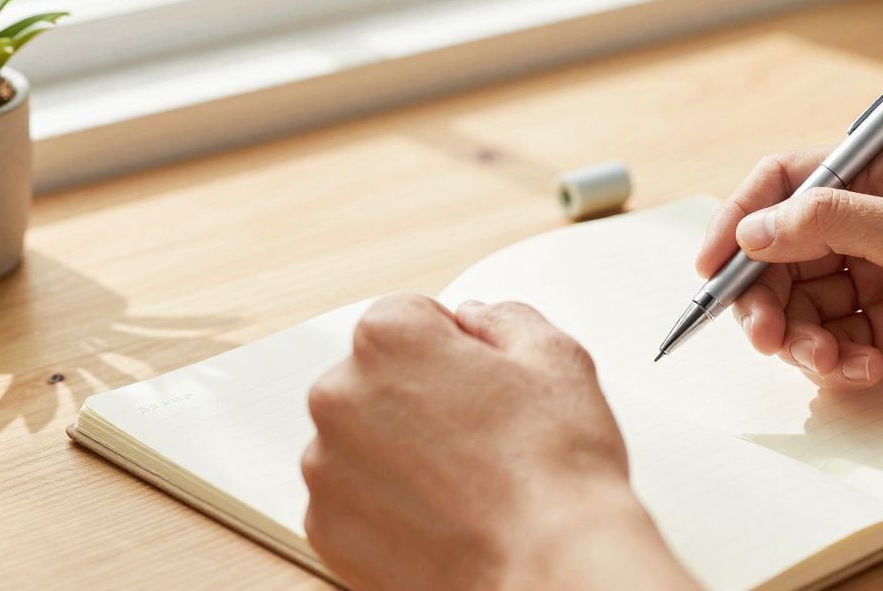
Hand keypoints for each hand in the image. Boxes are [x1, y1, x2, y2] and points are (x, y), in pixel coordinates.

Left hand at [302, 294, 695, 589]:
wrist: (547, 565)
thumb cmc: (555, 470)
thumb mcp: (556, 358)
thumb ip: (505, 319)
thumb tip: (477, 320)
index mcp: (388, 338)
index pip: (411, 316)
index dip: (456, 347)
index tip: (484, 382)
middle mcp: (339, 395)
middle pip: (378, 376)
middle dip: (420, 395)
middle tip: (480, 433)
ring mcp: (326, 465)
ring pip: (363, 438)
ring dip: (400, 450)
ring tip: (466, 480)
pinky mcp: (326, 527)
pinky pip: (353, 496)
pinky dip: (387, 502)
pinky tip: (442, 514)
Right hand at [697, 139, 882, 415]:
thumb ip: (834, 223)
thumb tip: (754, 229)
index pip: (787, 183)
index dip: (741, 220)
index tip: (710, 266)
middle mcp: (874, 222)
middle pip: (781, 252)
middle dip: (765, 295)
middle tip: (766, 337)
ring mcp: (881, 278)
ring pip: (801, 302)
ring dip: (801, 336)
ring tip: (829, 362)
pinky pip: (832, 341)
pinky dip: (834, 361)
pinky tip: (866, 370)